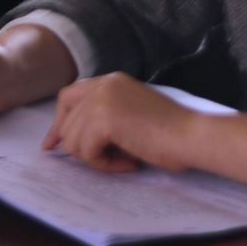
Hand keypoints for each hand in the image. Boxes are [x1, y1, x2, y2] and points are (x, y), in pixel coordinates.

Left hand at [42, 73, 201, 173]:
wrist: (192, 136)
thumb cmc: (171, 133)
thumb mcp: (131, 115)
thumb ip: (104, 118)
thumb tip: (70, 139)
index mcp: (110, 81)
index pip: (69, 97)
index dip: (59, 123)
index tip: (53, 145)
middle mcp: (103, 85)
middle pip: (66, 121)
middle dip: (78, 147)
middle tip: (103, 161)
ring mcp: (102, 99)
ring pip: (73, 140)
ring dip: (96, 159)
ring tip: (125, 160)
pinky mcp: (104, 119)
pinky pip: (86, 151)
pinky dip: (104, 164)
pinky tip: (128, 163)